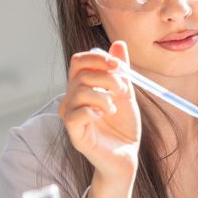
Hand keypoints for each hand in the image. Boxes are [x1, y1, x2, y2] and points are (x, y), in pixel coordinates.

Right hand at [58, 41, 140, 184]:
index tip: (118, 65)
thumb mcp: (126, 93)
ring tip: (114, 108)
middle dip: (106, 77)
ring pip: (78, 92)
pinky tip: (103, 116)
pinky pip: (74, 115)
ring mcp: (70, 116)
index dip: (98, 58)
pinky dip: (93, 111)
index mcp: (83, 86)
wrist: (127, 154)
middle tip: (123, 90)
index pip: (79, 61)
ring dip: (103, 96)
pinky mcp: (73, 134)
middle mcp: (72, 99)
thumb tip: (119, 43)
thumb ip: (121, 70)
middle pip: (80, 73)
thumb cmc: (124, 126)